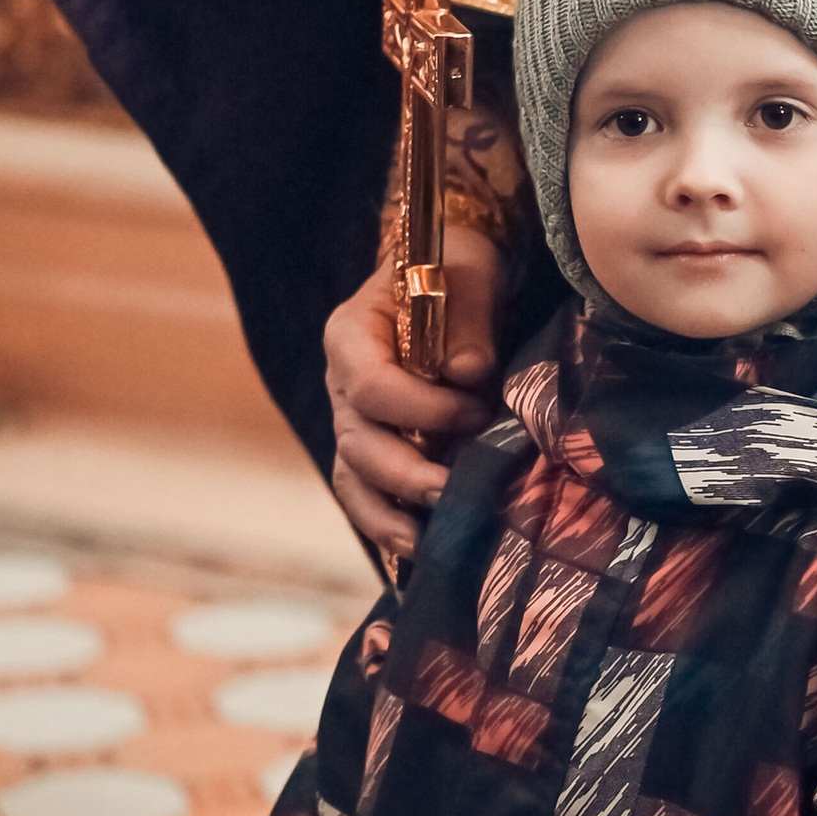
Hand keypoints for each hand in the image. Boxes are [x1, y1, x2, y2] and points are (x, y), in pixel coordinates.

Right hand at [325, 226, 502, 558]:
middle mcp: (342, 383)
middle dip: (405, 474)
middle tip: (453, 492)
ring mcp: (355, 421)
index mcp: (351, 335)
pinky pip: (369, 493)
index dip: (419, 410)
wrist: (457, 275)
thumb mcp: (470, 272)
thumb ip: (468, 318)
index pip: (369, 385)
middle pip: (357, 441)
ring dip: (389, 515)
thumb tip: (469, 374)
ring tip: (429, 543)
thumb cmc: (459, 267)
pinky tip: (421, 548)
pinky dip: (389, 524)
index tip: (474, 414)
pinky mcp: (376, 447)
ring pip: (355, 478)